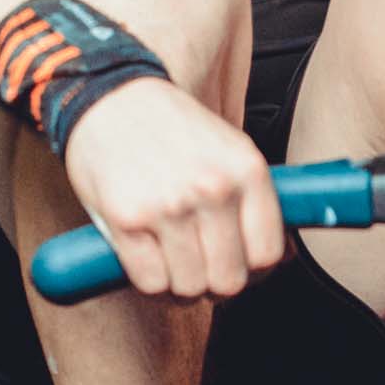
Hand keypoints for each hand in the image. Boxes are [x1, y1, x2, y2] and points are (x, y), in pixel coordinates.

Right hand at [60, 79, 285, 300]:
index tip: (237, 267)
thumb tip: (276, 257)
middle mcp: (213, 188)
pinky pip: (151, 282)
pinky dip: (149, 281)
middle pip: (229, 279)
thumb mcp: (227, 149)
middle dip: (213, 284)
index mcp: (247, 170)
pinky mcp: (128, 219)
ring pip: (189, 287)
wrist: (109, 97)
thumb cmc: (169, 129)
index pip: (267, 254)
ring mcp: (170, 205)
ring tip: (170, 262)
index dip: (253, 271)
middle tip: (199, 270)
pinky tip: (146, 259)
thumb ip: (250, 199)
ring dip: (179, 286)